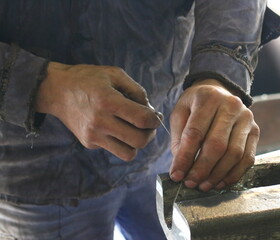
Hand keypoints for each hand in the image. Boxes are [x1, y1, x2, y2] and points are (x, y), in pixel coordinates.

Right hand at [36, 62, 159, 160]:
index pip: (142, 119)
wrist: (56, 90)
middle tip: (148, 125)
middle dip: (150, 134)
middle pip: (139, 141)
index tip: (156, 116)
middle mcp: (100, 122)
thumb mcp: (114, 74)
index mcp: (108, 101)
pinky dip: (121, 142)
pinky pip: (114, 149)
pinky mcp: (89, 143)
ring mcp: (93, 135)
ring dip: (137, 143)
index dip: (155, 120)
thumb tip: (151, 111)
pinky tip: (116, 128)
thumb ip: (137, 90)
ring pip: (128, 154)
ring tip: (135, 131)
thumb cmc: (88, 79)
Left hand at [169, 79, 258, 190]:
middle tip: (190, 183)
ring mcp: (246, 118)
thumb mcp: (180, 113)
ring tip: (203, 186)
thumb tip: (182, 168)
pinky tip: (220, 182)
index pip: (195, 133)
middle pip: (217, 145)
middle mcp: (231, 105)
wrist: (219, 91)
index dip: (185, 157)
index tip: (176, 175)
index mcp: (207, 98)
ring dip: (217, 175)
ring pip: (234, 154)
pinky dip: (233, 174)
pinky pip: (247, 158)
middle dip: (201, 169)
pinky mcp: (255, 131)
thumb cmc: (196, 105)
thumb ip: (179, 138)